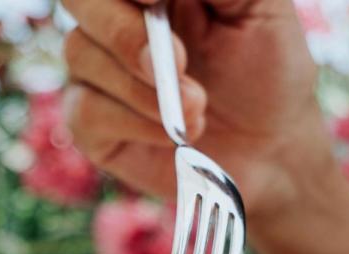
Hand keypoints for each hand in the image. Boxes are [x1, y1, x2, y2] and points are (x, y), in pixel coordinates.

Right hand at [61, 0, 319, 217]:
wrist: (269, 145)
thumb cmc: (266, 70)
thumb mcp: (260, 9)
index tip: (157, 0)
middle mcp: (114, 18)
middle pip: (79, 0)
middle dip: (124, 33)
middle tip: (179, 64)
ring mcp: (96, 68)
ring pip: (81, 54)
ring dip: (143, 88)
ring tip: (197, 108)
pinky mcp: (88, 120)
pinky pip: (85, 110)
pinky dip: (135, 124)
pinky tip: (171, 134)